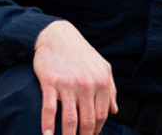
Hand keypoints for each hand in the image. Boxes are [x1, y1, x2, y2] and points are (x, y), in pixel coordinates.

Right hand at [33, 20, 117, 134]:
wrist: (58, 35)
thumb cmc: (81, 53)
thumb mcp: (102, 67)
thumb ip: (111, 89)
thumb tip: (114, 110)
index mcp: (102, 81)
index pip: (102, 115)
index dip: (96, 130)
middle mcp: (87, 84)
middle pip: (88, 121)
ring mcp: (68, 84)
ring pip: (70, 120)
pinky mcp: (50, 83)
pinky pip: (49, 110)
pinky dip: (48, 126)